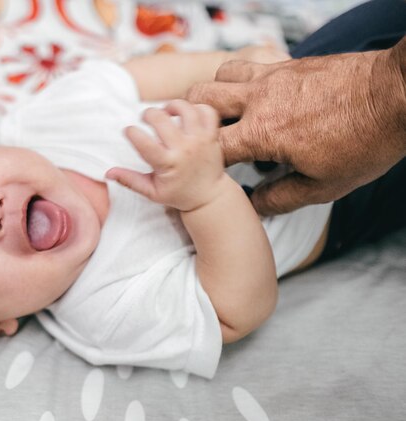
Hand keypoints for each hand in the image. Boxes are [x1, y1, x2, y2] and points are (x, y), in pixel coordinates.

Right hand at [106, 100, 224, 211]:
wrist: (208, 196)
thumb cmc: (177, 193)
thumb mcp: (151, 191)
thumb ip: (129, 180)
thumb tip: (108, 173)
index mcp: (167, 164)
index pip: (143, 142)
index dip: (131, 132)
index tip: (129, 132)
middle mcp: (184, 149)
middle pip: (161, 119)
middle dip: (148, 114)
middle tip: (145, 119)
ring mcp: (200, 140)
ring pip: (186, 109)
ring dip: (171, 105)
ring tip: (165, 112)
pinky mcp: (212, 135)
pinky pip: (207, 111)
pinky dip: (196, 108)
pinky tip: (186, 114)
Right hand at [185, 38, 405, 214]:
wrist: (400, 94)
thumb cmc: (366, 140)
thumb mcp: (324, 186)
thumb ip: (280, 198)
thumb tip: (254, 204)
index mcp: (262, 133)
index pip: (209, 149)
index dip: (197, 163)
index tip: (200, 172)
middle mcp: (259, 99)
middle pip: (199, 99)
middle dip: (187, 118)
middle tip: (196, 136)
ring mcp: (272, 76)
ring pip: (220, 74)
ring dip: (214, 94)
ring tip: (223, 114)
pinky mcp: (288, 64)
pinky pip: (249, 64)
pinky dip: (239, 79)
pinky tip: (255, 98)